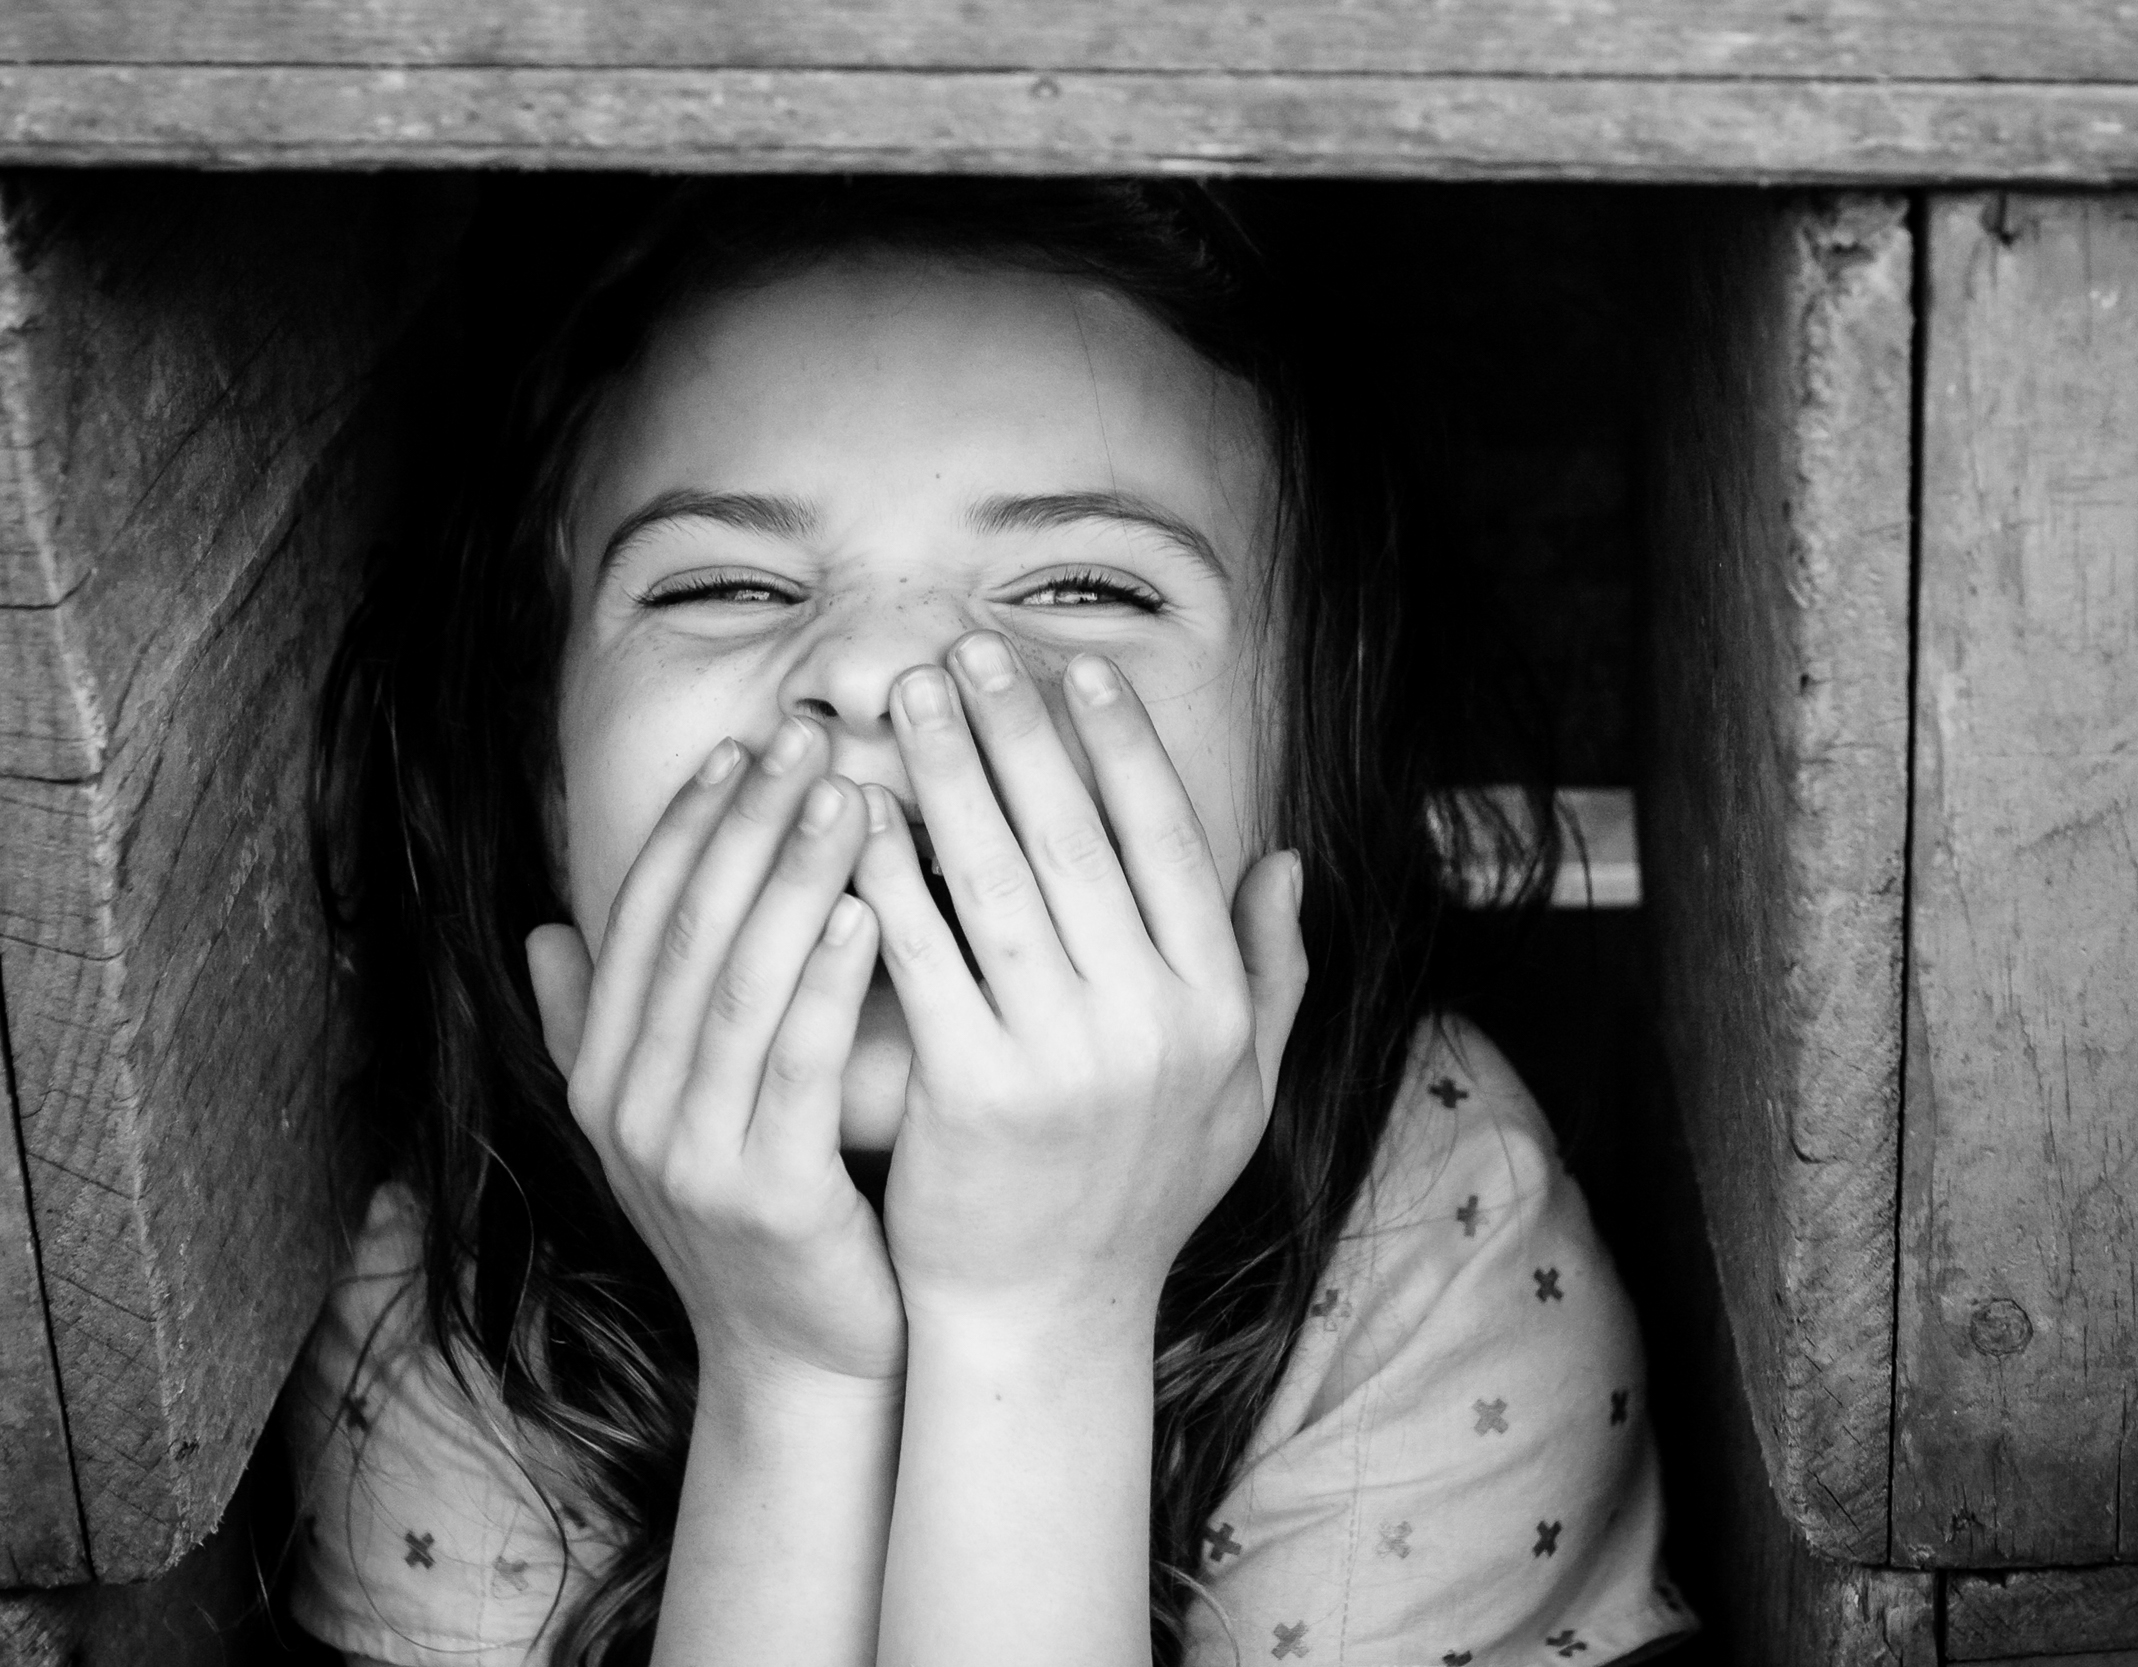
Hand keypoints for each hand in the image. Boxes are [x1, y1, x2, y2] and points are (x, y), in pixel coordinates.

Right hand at [527, 718, 905, 1388]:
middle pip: (687, 932)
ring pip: (738, 982)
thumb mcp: (673, 1116)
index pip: (638, 919)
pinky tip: (869, 908)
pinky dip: (824, 979)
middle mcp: (626, 1111)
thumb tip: (541, 930)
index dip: (689, 826)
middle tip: (806, 738)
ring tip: (846, 792)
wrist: (808, 1362)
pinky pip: (793, 1063)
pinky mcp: (761, 1194)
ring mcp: (686, 1157)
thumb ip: (605, 1026)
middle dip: (746, 826)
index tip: (744, 745)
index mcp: (602, 1076)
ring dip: (792, 877)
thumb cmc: (766, 1218)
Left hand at [852, 632, 1307, 1339]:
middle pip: (1075, 838)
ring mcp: (1064, 1060)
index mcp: (1218, 1009)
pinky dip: (886, 873)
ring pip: (995, 878)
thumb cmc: (1138, 1196)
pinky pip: (922, 954)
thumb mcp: (1241, 1094)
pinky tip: (852, 810)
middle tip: (966, 648)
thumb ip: (1273, 975)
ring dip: (947, 772)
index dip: (1118, 745)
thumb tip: (1285, 860)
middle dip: (1017, 729)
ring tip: (905, 698)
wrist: (1045, 1317)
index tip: (1074, 670)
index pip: (1166, 840)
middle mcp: (1154, 1025)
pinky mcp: (972, 1093)